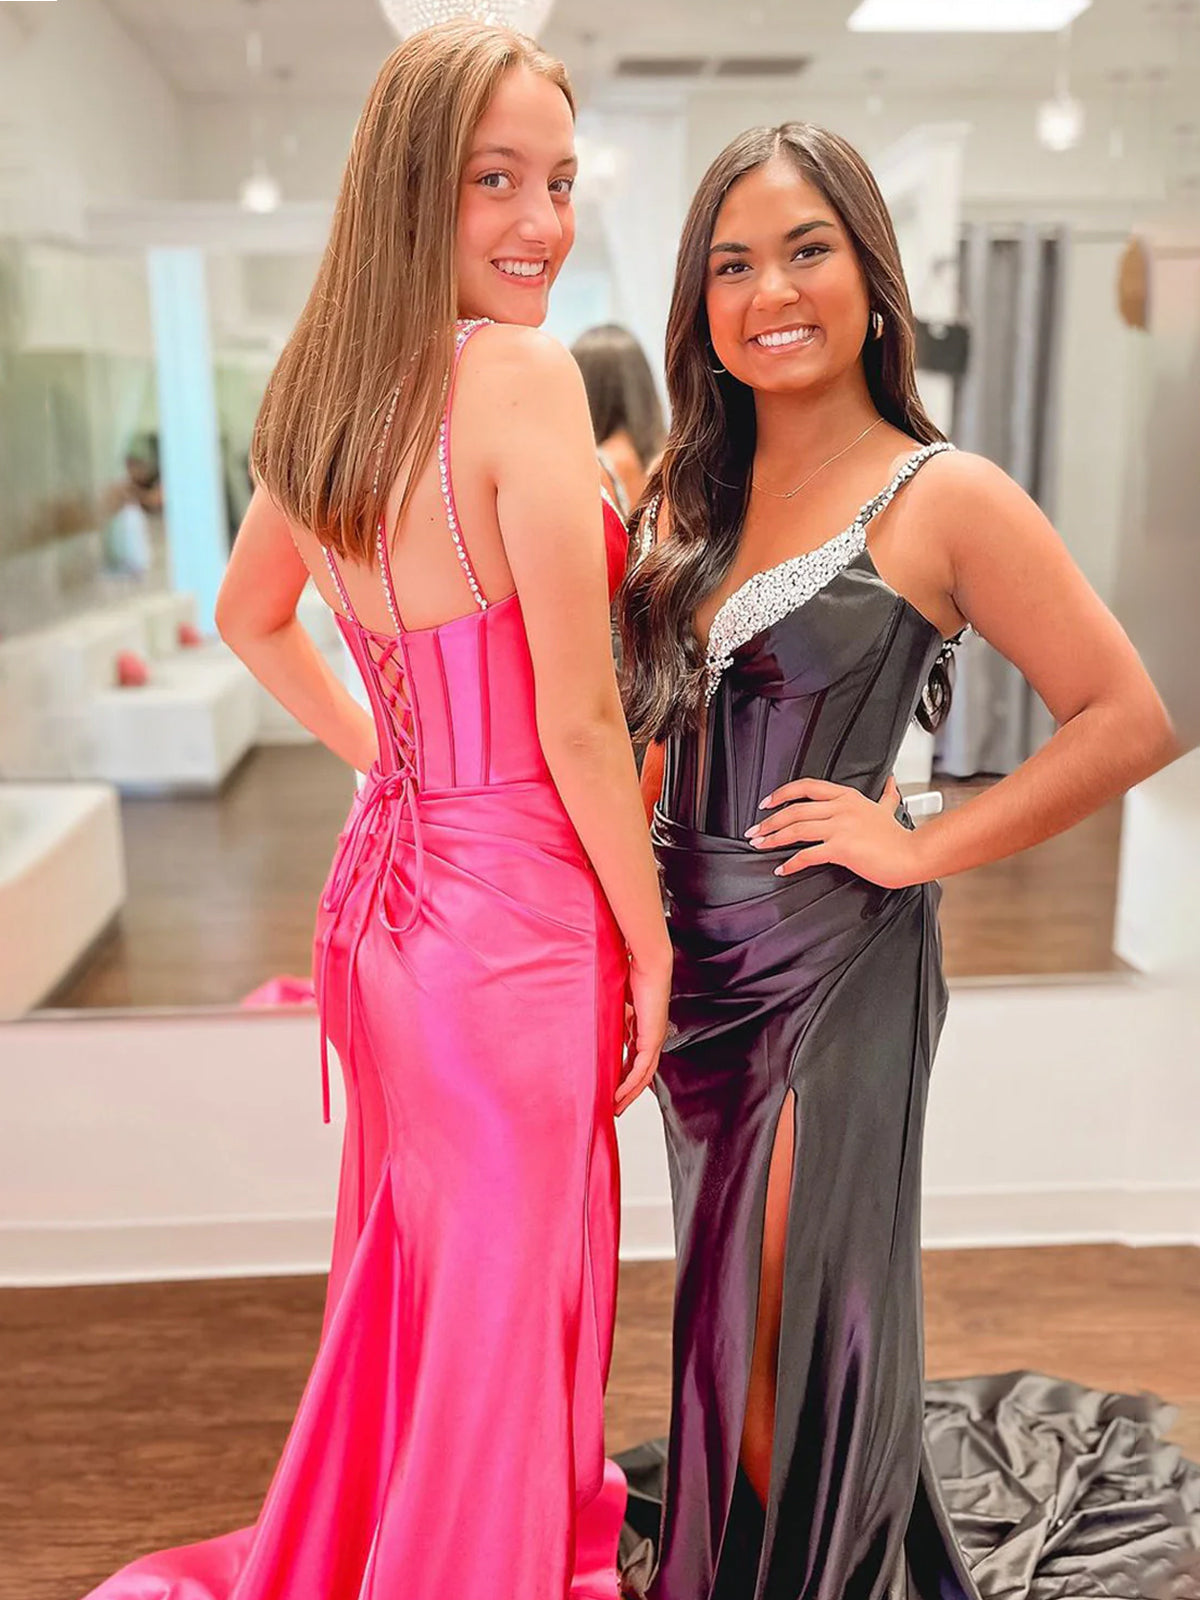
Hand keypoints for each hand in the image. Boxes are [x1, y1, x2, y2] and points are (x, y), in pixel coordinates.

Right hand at [616, 950, 670, 1115]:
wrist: (649, 964)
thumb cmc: (633, 974)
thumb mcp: (614, 1001)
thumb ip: (607, 1013)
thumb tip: (587, 1017)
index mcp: (641, 1027)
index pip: (634, 1058)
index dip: (622, 1076)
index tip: (610, 1088)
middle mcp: (650, 1036)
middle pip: (641, 1072)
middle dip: (627, 1092)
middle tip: (613, 1106)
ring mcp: (653, 1038)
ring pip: (643, 1074)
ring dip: (629, 1093)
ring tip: (615, 1107)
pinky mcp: (652, 1037)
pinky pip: (642, 1067)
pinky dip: (631, 1083)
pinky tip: (620, 1094)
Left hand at [745, 775, 926, 889]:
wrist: (912, 855)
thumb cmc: (898, 837)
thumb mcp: (889, 809)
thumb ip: (887, 795)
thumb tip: (892, 781)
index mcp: (847, 797)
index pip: (806, 787)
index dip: (782, 793)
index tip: (766, 803)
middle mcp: (841, 808)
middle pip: (795, 810)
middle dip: (769, 821)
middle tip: (754, 832)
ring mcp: (841, 827)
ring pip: (797, 829)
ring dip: (773, 838)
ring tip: (760, 846)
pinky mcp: (842, 848)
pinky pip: (808, 854)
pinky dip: (791, 863)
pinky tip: (782, 868)